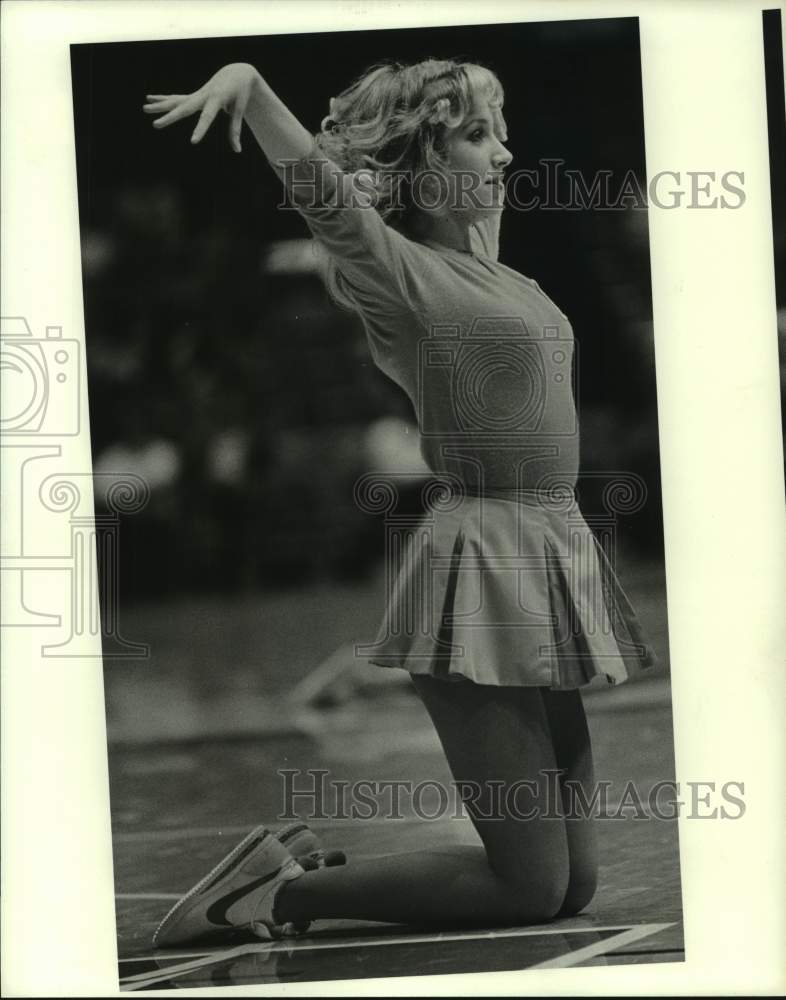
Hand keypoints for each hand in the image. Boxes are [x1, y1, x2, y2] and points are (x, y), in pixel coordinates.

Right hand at [143, 63, 259, 152]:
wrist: (236, 72)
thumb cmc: (241, 92)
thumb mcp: (239, 109)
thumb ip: (235, 129)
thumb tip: (237, 151)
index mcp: (216, 98)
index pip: (207, 117)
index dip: (200, 129)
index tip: (193, 142)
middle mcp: (203, 95)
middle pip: (183, 108)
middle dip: (169, 117)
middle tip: (155, 125)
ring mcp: (196, 94)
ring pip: (175, 100)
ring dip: (159, 104)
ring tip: (144, 108)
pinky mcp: (194, 95)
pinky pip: (176, 98)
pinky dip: (163, 98)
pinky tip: (149, 99)